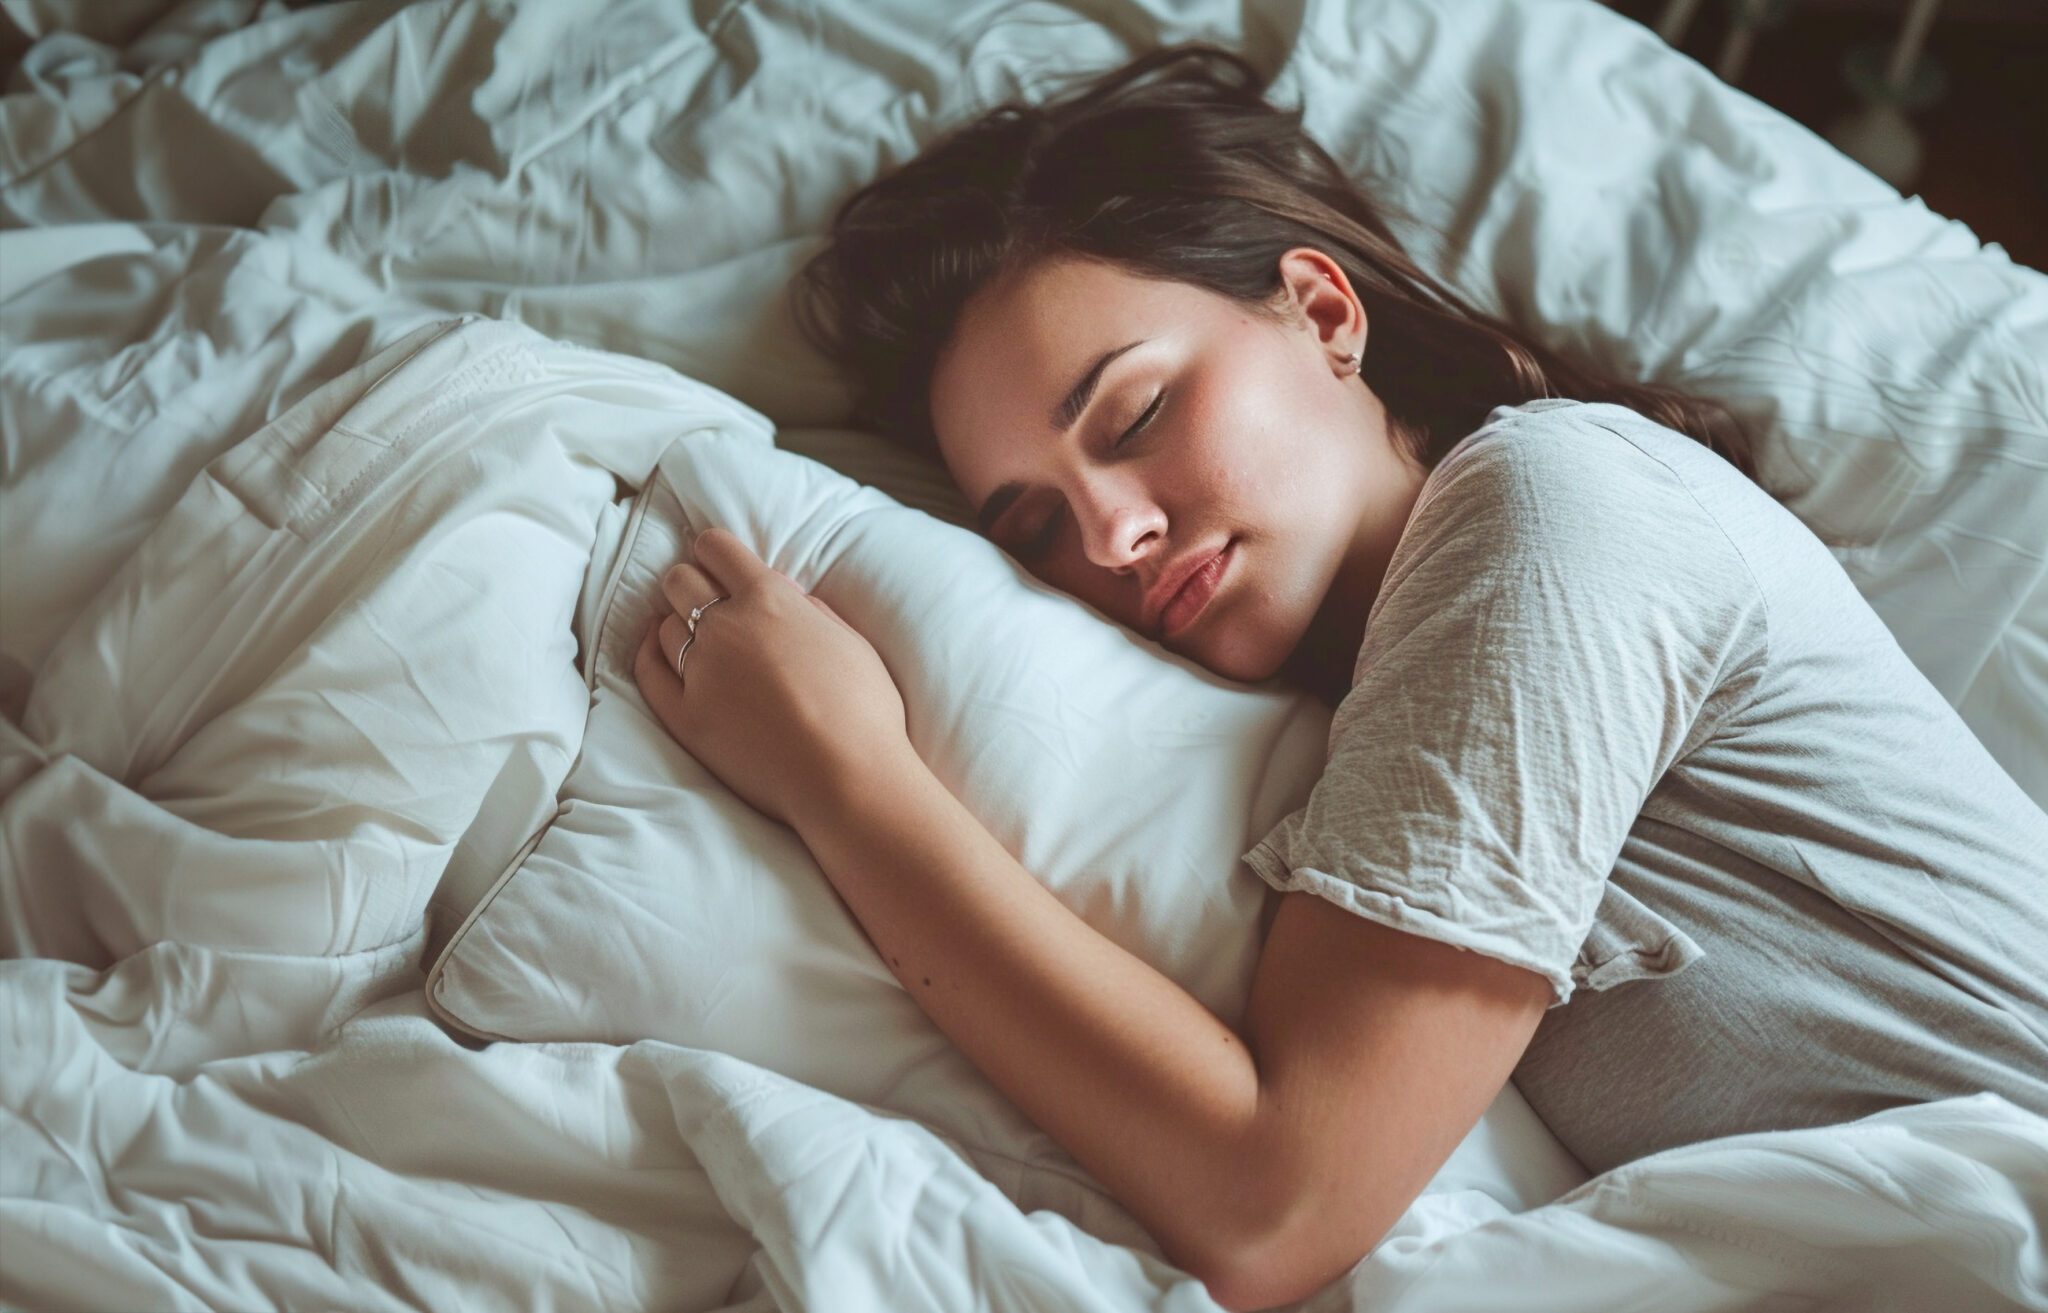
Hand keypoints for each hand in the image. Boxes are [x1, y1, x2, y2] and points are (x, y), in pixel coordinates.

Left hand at [633, 527, 912, 830]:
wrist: (847, 777)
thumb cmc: (863, 710)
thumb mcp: (849, 640)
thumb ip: (811, 610)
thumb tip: (785, 594)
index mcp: (768, 600)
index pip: (716, 548)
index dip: (714, 550)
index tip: (718, 561)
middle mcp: (725, 628)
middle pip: (680, 580)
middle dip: (692, 582)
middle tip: (705, 598)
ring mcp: (699, 672)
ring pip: (664, 626)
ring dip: (678, 623)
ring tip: (695, 635)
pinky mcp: (684, 717)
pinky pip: (649, 672)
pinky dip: (650, 654)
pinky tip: (656, 650)